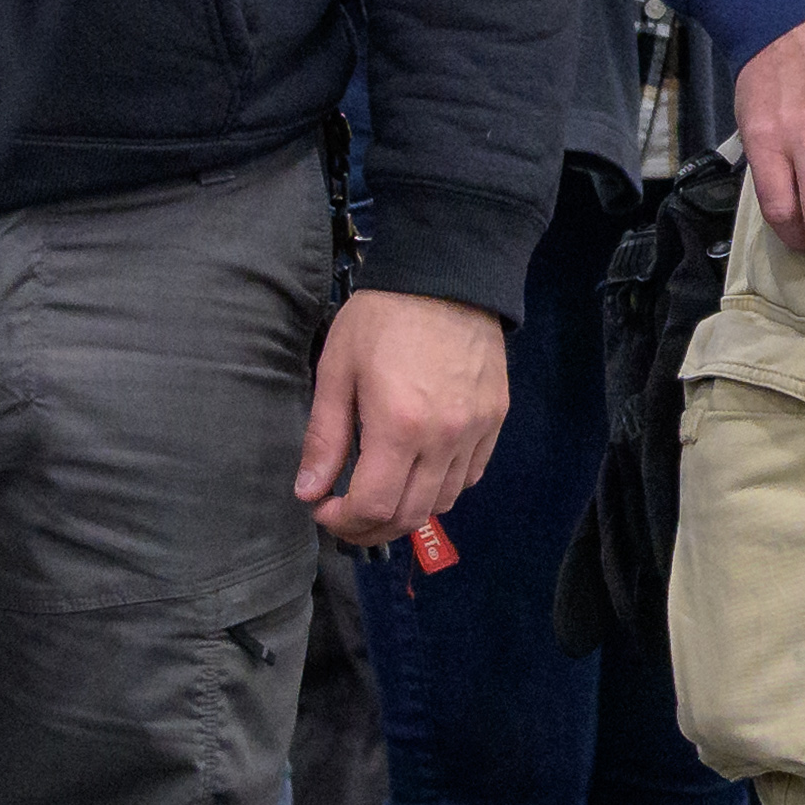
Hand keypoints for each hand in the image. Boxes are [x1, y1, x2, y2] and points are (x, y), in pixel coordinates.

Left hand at [296, 286, 510, 548]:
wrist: (447, 276)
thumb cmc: (382, 317)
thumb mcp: (338, 370)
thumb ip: (325, 437)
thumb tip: (308, 492)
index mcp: (399, 427)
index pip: (374, 507)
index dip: (343, 522)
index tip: (322, 507)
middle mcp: (444, 440)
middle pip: (410, 516)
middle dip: (370, 528)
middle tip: (346, 515)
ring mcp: (476, 432)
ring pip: (443, 502)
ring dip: (406, 512)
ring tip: (381, 497)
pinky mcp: (496, 420)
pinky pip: (470, 476)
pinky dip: (441, 489)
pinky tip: (419, 474)